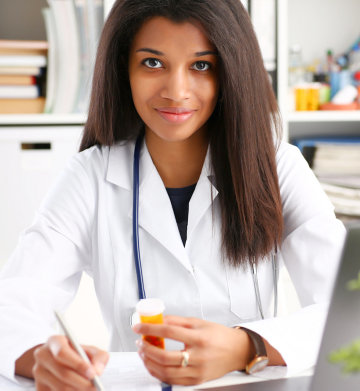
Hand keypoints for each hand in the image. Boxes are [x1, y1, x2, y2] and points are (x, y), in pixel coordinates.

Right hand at [32, 335, 108, 389]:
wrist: (65, 362)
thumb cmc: (80, 354)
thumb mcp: (92, 350)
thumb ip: (99, 358)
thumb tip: (97, 372)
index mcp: (54, 341)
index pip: (62, 353)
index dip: (78, 364)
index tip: (93, 374)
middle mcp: (42, 356)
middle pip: (62, 373)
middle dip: (82, 383)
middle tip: (95, 387)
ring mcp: (38, 374)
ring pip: (60, 387)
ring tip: (90, 389)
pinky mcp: (39, 388)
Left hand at [132, 315, 252, 385]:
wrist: (237, 351)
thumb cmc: (219, 335)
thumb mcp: (199, 322)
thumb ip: (177, 321)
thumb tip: (159, 319)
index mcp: (198, 337)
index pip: (168, 332)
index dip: (150, 329)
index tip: (139, 327)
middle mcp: (198, 356)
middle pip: (165, 356)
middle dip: (147, 349)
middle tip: (140, 342)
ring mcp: (197, 371)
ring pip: (166, 372)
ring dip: (150, 363)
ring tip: (144, 353)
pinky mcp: (197, 381)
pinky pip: (173, 381)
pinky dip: (159, 374)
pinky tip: (153, 366)